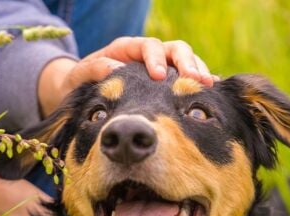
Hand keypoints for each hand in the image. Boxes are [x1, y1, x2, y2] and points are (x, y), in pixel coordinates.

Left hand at [39, 37, 214, 115]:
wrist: (80, 95)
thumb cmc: (79, 84)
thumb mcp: (80, 76)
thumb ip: (94, 70)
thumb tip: (115, 69)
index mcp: (126, 49)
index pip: (148, 46)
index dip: (157, 59)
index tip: (160, 76)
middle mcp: (147, 55)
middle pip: (174, 50)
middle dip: (187, 63)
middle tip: (196, 80)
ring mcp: (160, 68)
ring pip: (186, 61)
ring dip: (198, 71)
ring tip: (209, 86)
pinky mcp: (167, 83)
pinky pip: (187, 80)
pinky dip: (198, 85)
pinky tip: (210, 94)